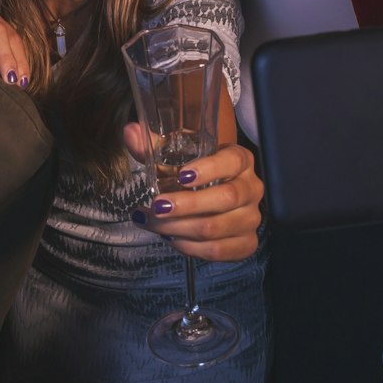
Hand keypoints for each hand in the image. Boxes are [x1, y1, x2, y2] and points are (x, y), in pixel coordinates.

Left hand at [123, 124, 263, 261]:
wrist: (212, 196)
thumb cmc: (193, 173)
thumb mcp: (176, 157)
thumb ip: (153, 145)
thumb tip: (130, 132)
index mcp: (241, 160)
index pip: (232, 161)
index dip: (209, 169)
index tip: (182, 176)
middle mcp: (252, 188)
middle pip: (226, 198)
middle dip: (186, 205)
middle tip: (156, 206)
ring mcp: (251, 218)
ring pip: (216, 228)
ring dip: (179, 228)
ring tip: (153, 222)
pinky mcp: (246, 243)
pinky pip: (218, 250)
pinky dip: (189, 247)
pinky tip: (171, 238)